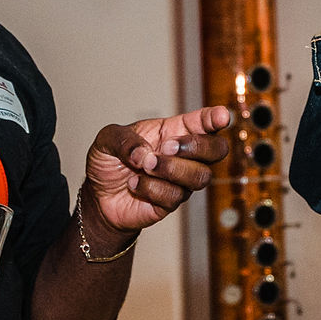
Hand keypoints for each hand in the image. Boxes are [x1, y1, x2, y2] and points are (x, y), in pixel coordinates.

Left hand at [83, 106, 232, 239]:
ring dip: (171, 169)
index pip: (202, 122)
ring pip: (200, 176)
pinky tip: (135, 184)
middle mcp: (183, 156)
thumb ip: (124, 140)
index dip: (215, 118)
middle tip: (166, 147)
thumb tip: (145, 154)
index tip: (223, 116)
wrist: (98, 195)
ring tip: (145, 166)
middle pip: (216, 149)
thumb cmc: (109, 161)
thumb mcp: (107, 139)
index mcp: (172, 131)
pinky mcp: (171, 203)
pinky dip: (151, 188)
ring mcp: (180, 181)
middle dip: (196, 146)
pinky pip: (174, 196)